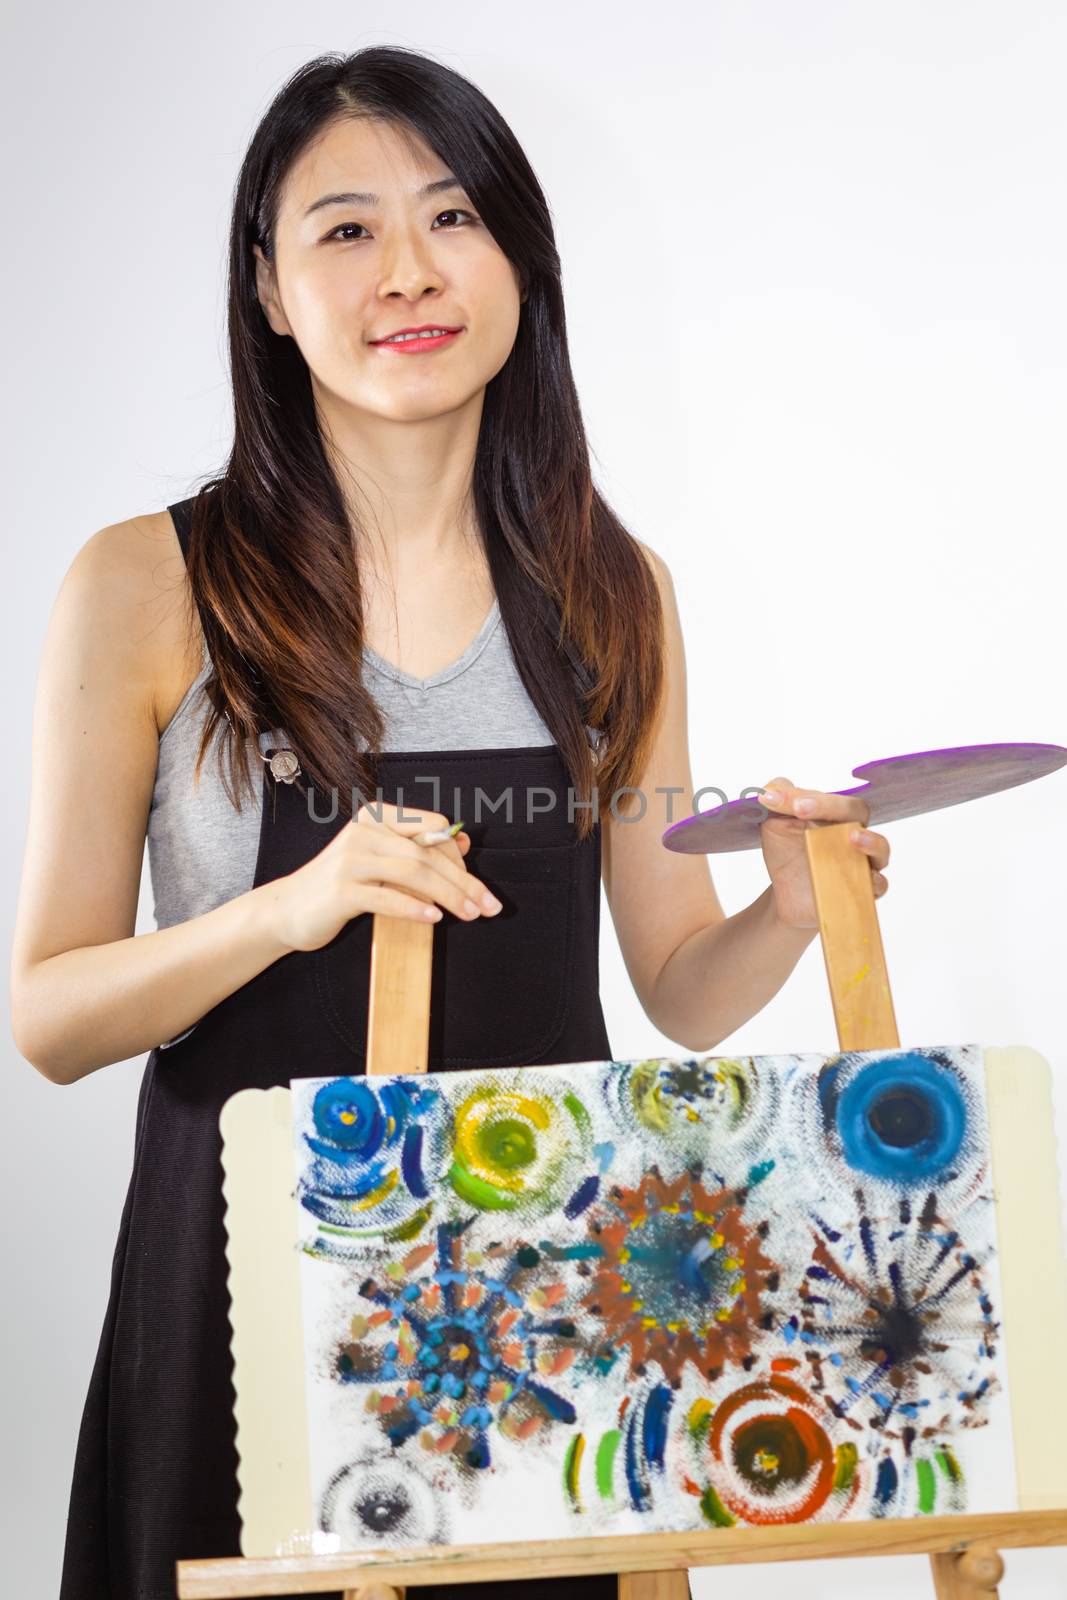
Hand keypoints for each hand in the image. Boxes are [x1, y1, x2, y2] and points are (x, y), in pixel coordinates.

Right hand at [260, 802, 500, 952]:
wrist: (288, 909)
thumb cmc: (341, 886)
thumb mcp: (381, 861)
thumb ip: (418, 850)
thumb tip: (463, 841)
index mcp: (376, 817)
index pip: (432, 828)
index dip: (459, 857)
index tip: (476, 886)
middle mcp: (364, 832)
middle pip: (427, 853)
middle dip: (464, 882)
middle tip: (489, 906)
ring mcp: (351, 860)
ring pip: (414, 873)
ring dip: (449, 896)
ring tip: (470, 915)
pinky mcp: (342, 890)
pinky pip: (388, 898)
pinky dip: (415, 909)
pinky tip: (434, 919)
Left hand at [756, 775, 890, 929]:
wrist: (786, 892)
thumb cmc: (788, 853)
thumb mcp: (774, 825)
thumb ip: (777, 804)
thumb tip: (771, 788)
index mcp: (833, 813)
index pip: (830, 797)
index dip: (804, 796)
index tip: (775, 798)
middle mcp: (852, 832)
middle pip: (857, 812)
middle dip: (831, 807)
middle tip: (800, 809)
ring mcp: (861, 861)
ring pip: (880, 847)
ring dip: (869, 841)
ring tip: (853, 838)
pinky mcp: (863, 890)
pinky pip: (879, 884)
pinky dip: (875, 881)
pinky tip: (864, 878)